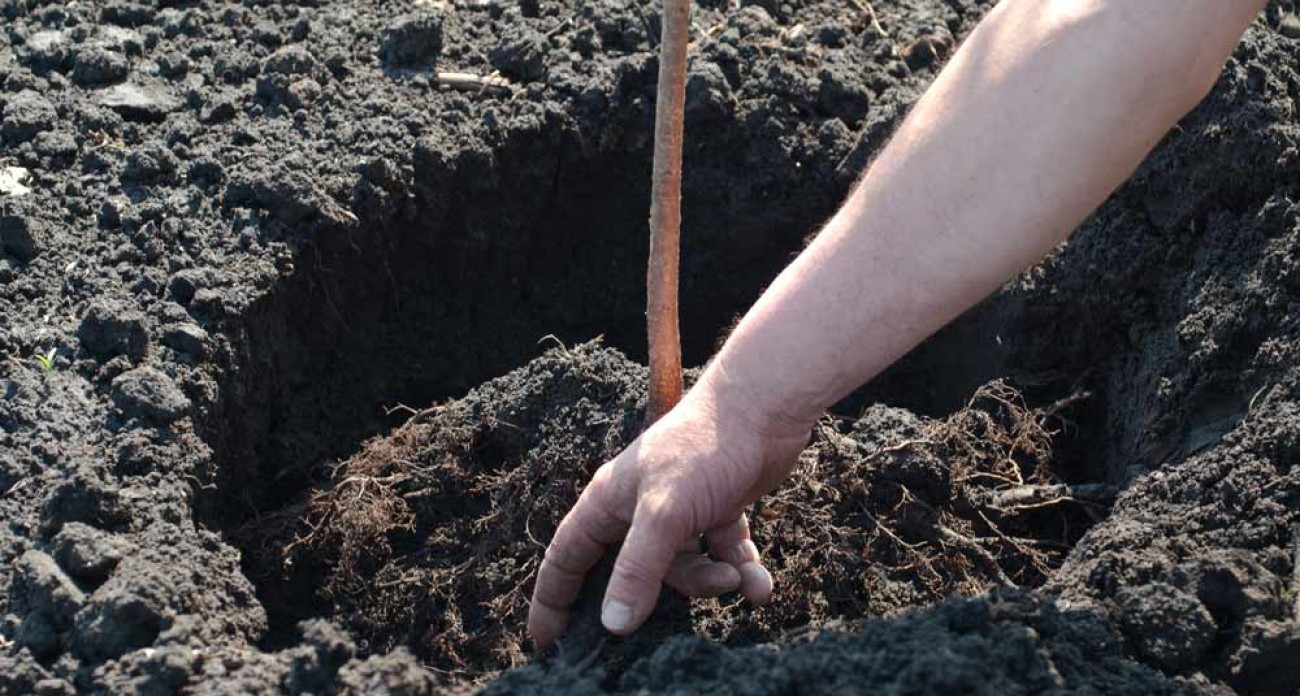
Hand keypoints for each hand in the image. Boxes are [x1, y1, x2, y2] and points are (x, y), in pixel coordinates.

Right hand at [526, 377, 810, 645]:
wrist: (763, 408)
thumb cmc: (703, 450)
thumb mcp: (664, 514)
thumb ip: (637, 569)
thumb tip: (613, 625)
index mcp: (608, 502)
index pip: (567, 557)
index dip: (553, 599)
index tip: (544, 641)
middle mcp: (638, 507)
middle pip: (634, 571)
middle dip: (657, 597)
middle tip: (668, 629)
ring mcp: (680, 509)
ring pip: (686, 568)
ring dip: (713, 580)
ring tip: (739, 578)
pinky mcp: (717, 509)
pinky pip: (721, 554)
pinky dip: (741, 569)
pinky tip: (760, 583)